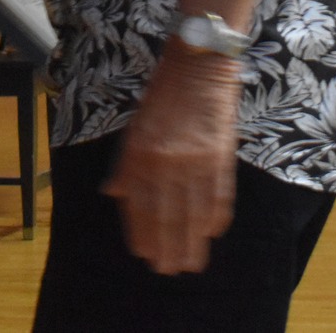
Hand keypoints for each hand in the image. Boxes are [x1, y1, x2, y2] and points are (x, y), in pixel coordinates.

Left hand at [101, 46, 241, 274]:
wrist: (198, 64)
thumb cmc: (162, 95)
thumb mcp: (135, 126)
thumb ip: (126, 163)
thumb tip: (115, 194)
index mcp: (140, 154)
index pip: (138, 204)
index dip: (141, 232)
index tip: (144, 255)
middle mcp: (165, 161)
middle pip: (166, 215)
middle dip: (167, 246)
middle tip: (169, 270)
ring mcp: (195, 160)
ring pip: (192, 212)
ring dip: (192, 241)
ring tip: (192, 263)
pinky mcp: (220, 156)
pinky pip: (218, 195)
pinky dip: (216, 217)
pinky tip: (212, 233)